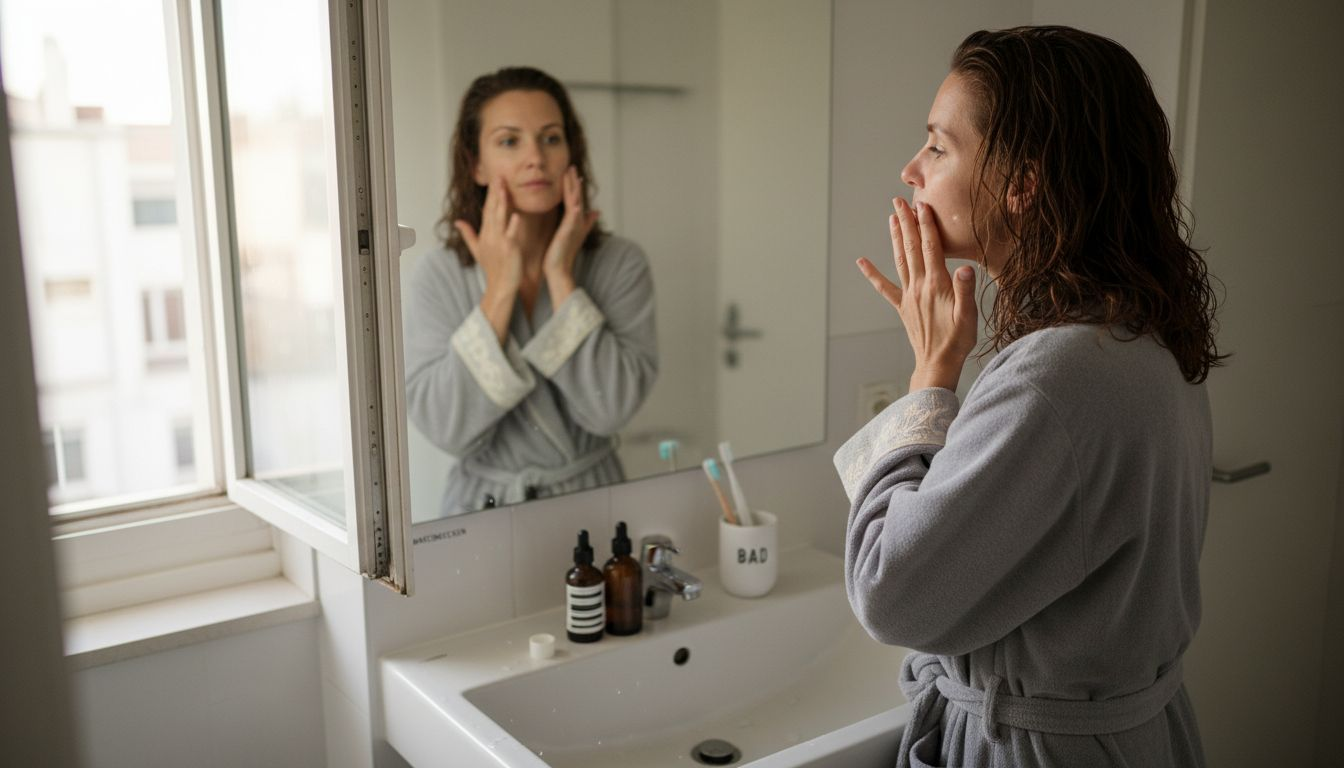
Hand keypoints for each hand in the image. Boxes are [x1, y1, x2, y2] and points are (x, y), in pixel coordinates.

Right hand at [454, 177, 523, 296]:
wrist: (500, 286)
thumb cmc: (492, 268)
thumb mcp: (477, 250)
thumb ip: (468, 234)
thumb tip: (457, 221)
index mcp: (484, 234)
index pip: (487, 210)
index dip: (490, 194)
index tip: (494, 179)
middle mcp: (490, 235)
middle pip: (492, 210)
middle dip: (495, 192)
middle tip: (499, 175)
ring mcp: (499, 242)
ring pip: (499, 218)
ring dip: (501, 202)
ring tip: (504, 187)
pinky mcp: (509, 249)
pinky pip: (511, 235)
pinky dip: (513, 225)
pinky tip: (516, 215)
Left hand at [542, 166, 599, 304]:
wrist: (558, 269)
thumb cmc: (560, 255)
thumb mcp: (571, 235)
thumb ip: (583, 223)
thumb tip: (596, 213)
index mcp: (573, 221)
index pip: (573, 200)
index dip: (572, 186)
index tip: (570, 173)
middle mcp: (577, 221)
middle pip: (576, 196)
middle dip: (573, 182)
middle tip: (571, 166)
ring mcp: (575, 223)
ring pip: (575, 199)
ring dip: (573, 186)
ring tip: (571, 172)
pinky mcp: (571, 227)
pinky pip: (572, 209)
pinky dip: (572, 200)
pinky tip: (571, 192)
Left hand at [856, 197, 977, 391]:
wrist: (938, 364)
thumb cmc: (957, 341)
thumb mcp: (969, 316)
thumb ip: (966, 290)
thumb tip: (965, 268)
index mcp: (937, 285)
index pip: (931, 248)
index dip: (926, 225)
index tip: (922, 205)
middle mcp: (919, 286)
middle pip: (911, 248)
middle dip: (906, 223)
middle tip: (899, 201)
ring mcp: (908, 295)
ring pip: (899, 260)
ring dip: (894, 238)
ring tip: (891, 218)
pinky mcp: (902, 306)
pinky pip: (884, 287)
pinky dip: (872, 274)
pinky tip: (861, 262)